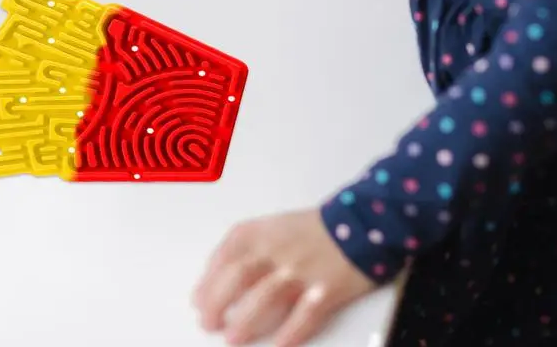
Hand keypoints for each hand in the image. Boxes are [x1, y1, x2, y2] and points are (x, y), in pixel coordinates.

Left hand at [192, 209, 376, 345]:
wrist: (359, 222)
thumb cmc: (313, 228)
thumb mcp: (274, 226)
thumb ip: (248, 248)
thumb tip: (217, 278)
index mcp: (262, 231)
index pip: (224, 256)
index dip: (207, 281)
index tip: (197, 301)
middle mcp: (277, 248)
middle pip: (238, 277)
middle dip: (217, 302)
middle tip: (207, 322)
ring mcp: (302, 269)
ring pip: (265, 297)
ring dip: (245, 321)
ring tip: (231, 338)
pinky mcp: (327, 288)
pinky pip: (305, 315)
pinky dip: (290, 333)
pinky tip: (279, 346)